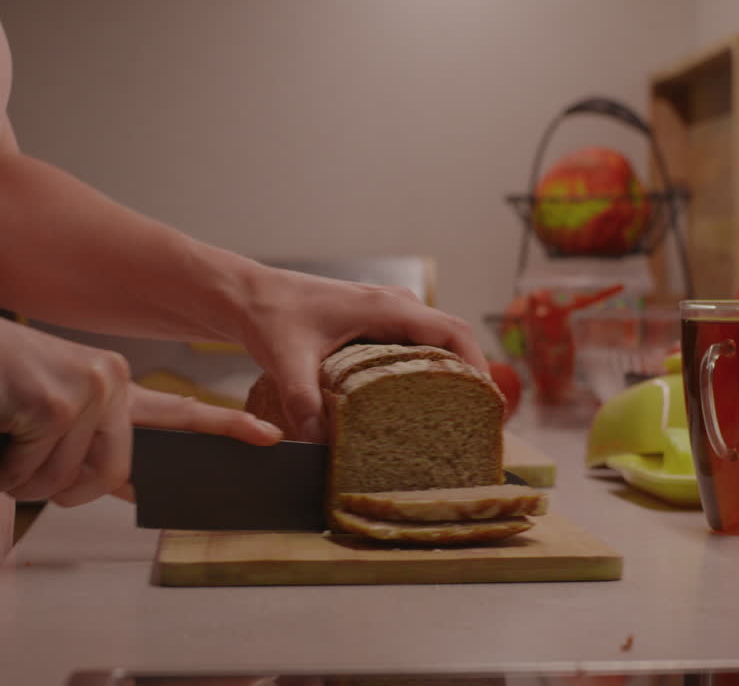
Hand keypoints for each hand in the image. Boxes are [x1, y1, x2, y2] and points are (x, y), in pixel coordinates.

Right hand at [0, 311, 281, 505]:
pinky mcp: (53, 405)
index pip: (179, 413)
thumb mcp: (53, 413)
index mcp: (118, 388)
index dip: (223, 431)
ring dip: (13, 478)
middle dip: (54, 489)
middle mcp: (113, 385)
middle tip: (19, 466)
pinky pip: (23, 473)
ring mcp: (87, 393)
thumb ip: (92, 446)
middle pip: (106, 478)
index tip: (270, 438)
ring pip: (58, 482)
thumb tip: (126, 487)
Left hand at [235, 268, 485, 441]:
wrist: (249, 296)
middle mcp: (394, 305)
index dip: (478, 366)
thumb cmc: (271, 316)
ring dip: (447, 374)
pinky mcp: (374, 323)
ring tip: (455, 417)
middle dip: (469, 377)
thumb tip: (318, 444)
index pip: (453, 332)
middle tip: (478, 422)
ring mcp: (385, 312)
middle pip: (452, 339)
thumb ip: (303, 401)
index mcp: (385, 307)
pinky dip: (424, 370)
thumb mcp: (287, 360)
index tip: (489, 403)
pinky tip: (417, 403)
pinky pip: (413, 345)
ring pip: (433, 342)